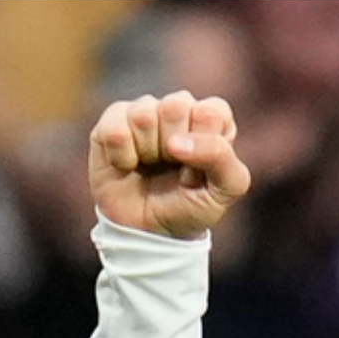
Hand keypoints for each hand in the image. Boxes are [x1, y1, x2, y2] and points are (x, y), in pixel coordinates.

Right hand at [89, 92, 250, 239]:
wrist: (150, 231)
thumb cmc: (191, 205)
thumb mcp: (226, 190)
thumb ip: (222, 159)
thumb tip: (176, 142)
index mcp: (212, 117)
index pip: (211, 112)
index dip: (204, 147)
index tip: (199, 170)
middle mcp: (179, 107)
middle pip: (175, 106)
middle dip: (173, 148)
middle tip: (172, 168)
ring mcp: (144, 110)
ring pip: (143, 116)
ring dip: (147, 152)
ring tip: (150, 167)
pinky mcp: (113, 120)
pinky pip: (115, 129)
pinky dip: (122, 157)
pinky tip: (128, 165)